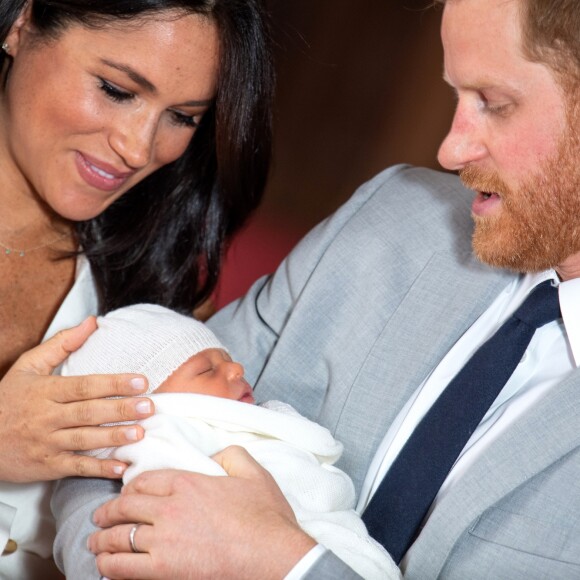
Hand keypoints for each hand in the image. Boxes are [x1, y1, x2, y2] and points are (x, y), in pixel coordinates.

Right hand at [0, 317, 153, 481]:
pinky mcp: (46, 466)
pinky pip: (74, 467)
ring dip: (114, 438)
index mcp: (46, 391)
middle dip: (121, 410)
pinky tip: (120, 466)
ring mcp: (46, 443)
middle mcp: (47, 417)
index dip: (114, 384)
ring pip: (84, 439)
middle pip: (89, 412)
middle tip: (149, 406)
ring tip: (140, 433)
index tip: (141, 381)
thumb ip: (61, 344)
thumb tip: (92, 322)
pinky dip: (97, 468)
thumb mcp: (28, 366)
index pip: (85, 386)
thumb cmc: (6, 400)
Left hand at [89, 446, 316, 578]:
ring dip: (102, 540)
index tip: (125, 494)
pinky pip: (123, 568)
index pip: (144, 480)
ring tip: (95, 543)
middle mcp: (170, 508)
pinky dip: (110, 567)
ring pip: (118, 538)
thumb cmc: (266, 518)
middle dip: (107, 513)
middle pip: (125, 507)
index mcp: (188, 482)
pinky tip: (107, 567)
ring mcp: (164, 541)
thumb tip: (216, 453)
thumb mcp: (254, 473)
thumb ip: (231, 454)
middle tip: (99, 518)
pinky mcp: (164, 570)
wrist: (274, 557)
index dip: (130, 487)